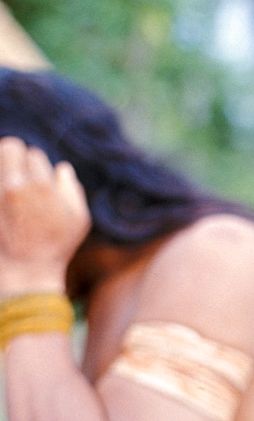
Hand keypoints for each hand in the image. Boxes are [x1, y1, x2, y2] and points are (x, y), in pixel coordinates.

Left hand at [0, 137, 90, 294]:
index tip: (36, 178)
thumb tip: (61, 168)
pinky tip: (3, 200)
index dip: (36, 165)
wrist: (25, 273)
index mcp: (42, 186)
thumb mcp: (78, 221)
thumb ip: (72, 190)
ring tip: (8, 185)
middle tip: (15, 169)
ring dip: (2, 168)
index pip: (34, 154)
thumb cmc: (56, 248)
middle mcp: (14, 185)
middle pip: (8, 147)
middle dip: (13, 155)